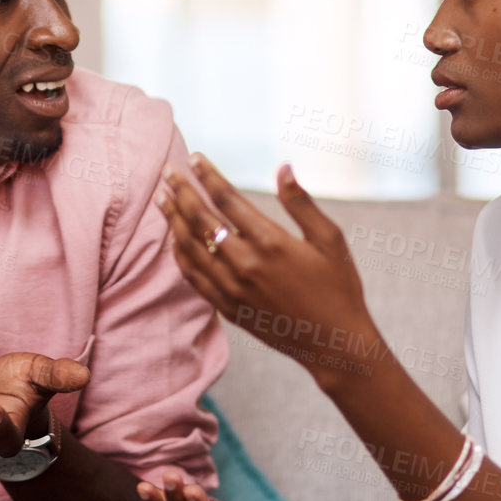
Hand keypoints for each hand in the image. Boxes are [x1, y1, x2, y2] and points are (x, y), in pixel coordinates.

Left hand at [155, 155, 385, 384]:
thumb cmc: (339, 287)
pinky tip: (175, 238)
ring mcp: (232, 289)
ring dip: (172, 220)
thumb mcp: (329, 240)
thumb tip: (283, 167)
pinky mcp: (228, 308)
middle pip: (200, 220)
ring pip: (189, 248)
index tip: (193, 157)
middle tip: (166, 171)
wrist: (333, 343)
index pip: (227, 200)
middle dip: (180, 191)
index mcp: (271, 243)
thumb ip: (301, 203)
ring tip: (161, 198)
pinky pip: (193, 277)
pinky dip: (180, 254)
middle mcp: (245, 265)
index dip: (208, 175)